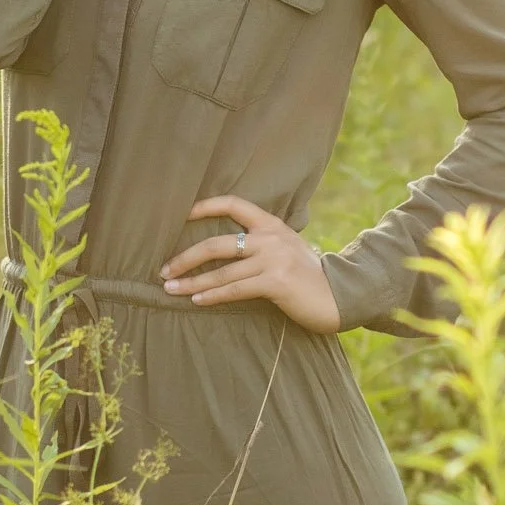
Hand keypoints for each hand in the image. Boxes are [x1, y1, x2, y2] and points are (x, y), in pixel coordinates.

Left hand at [160, 195, 340, 333]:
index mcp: (272, 224)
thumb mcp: (287, 248)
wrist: (339, 295)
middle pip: (217, 242)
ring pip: (222, 270)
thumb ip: (261, 243)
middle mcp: (270, 238)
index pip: (233, 204)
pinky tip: (196, 300)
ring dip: (192, 281)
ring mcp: (273, 259)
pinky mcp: (275, 282)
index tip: (181, 215)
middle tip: (164, 270)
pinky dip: (212, 296)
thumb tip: (225, 248)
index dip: (204, 206)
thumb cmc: (308, 276)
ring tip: (171, 289)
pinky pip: (234, 289)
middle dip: (185, 257)